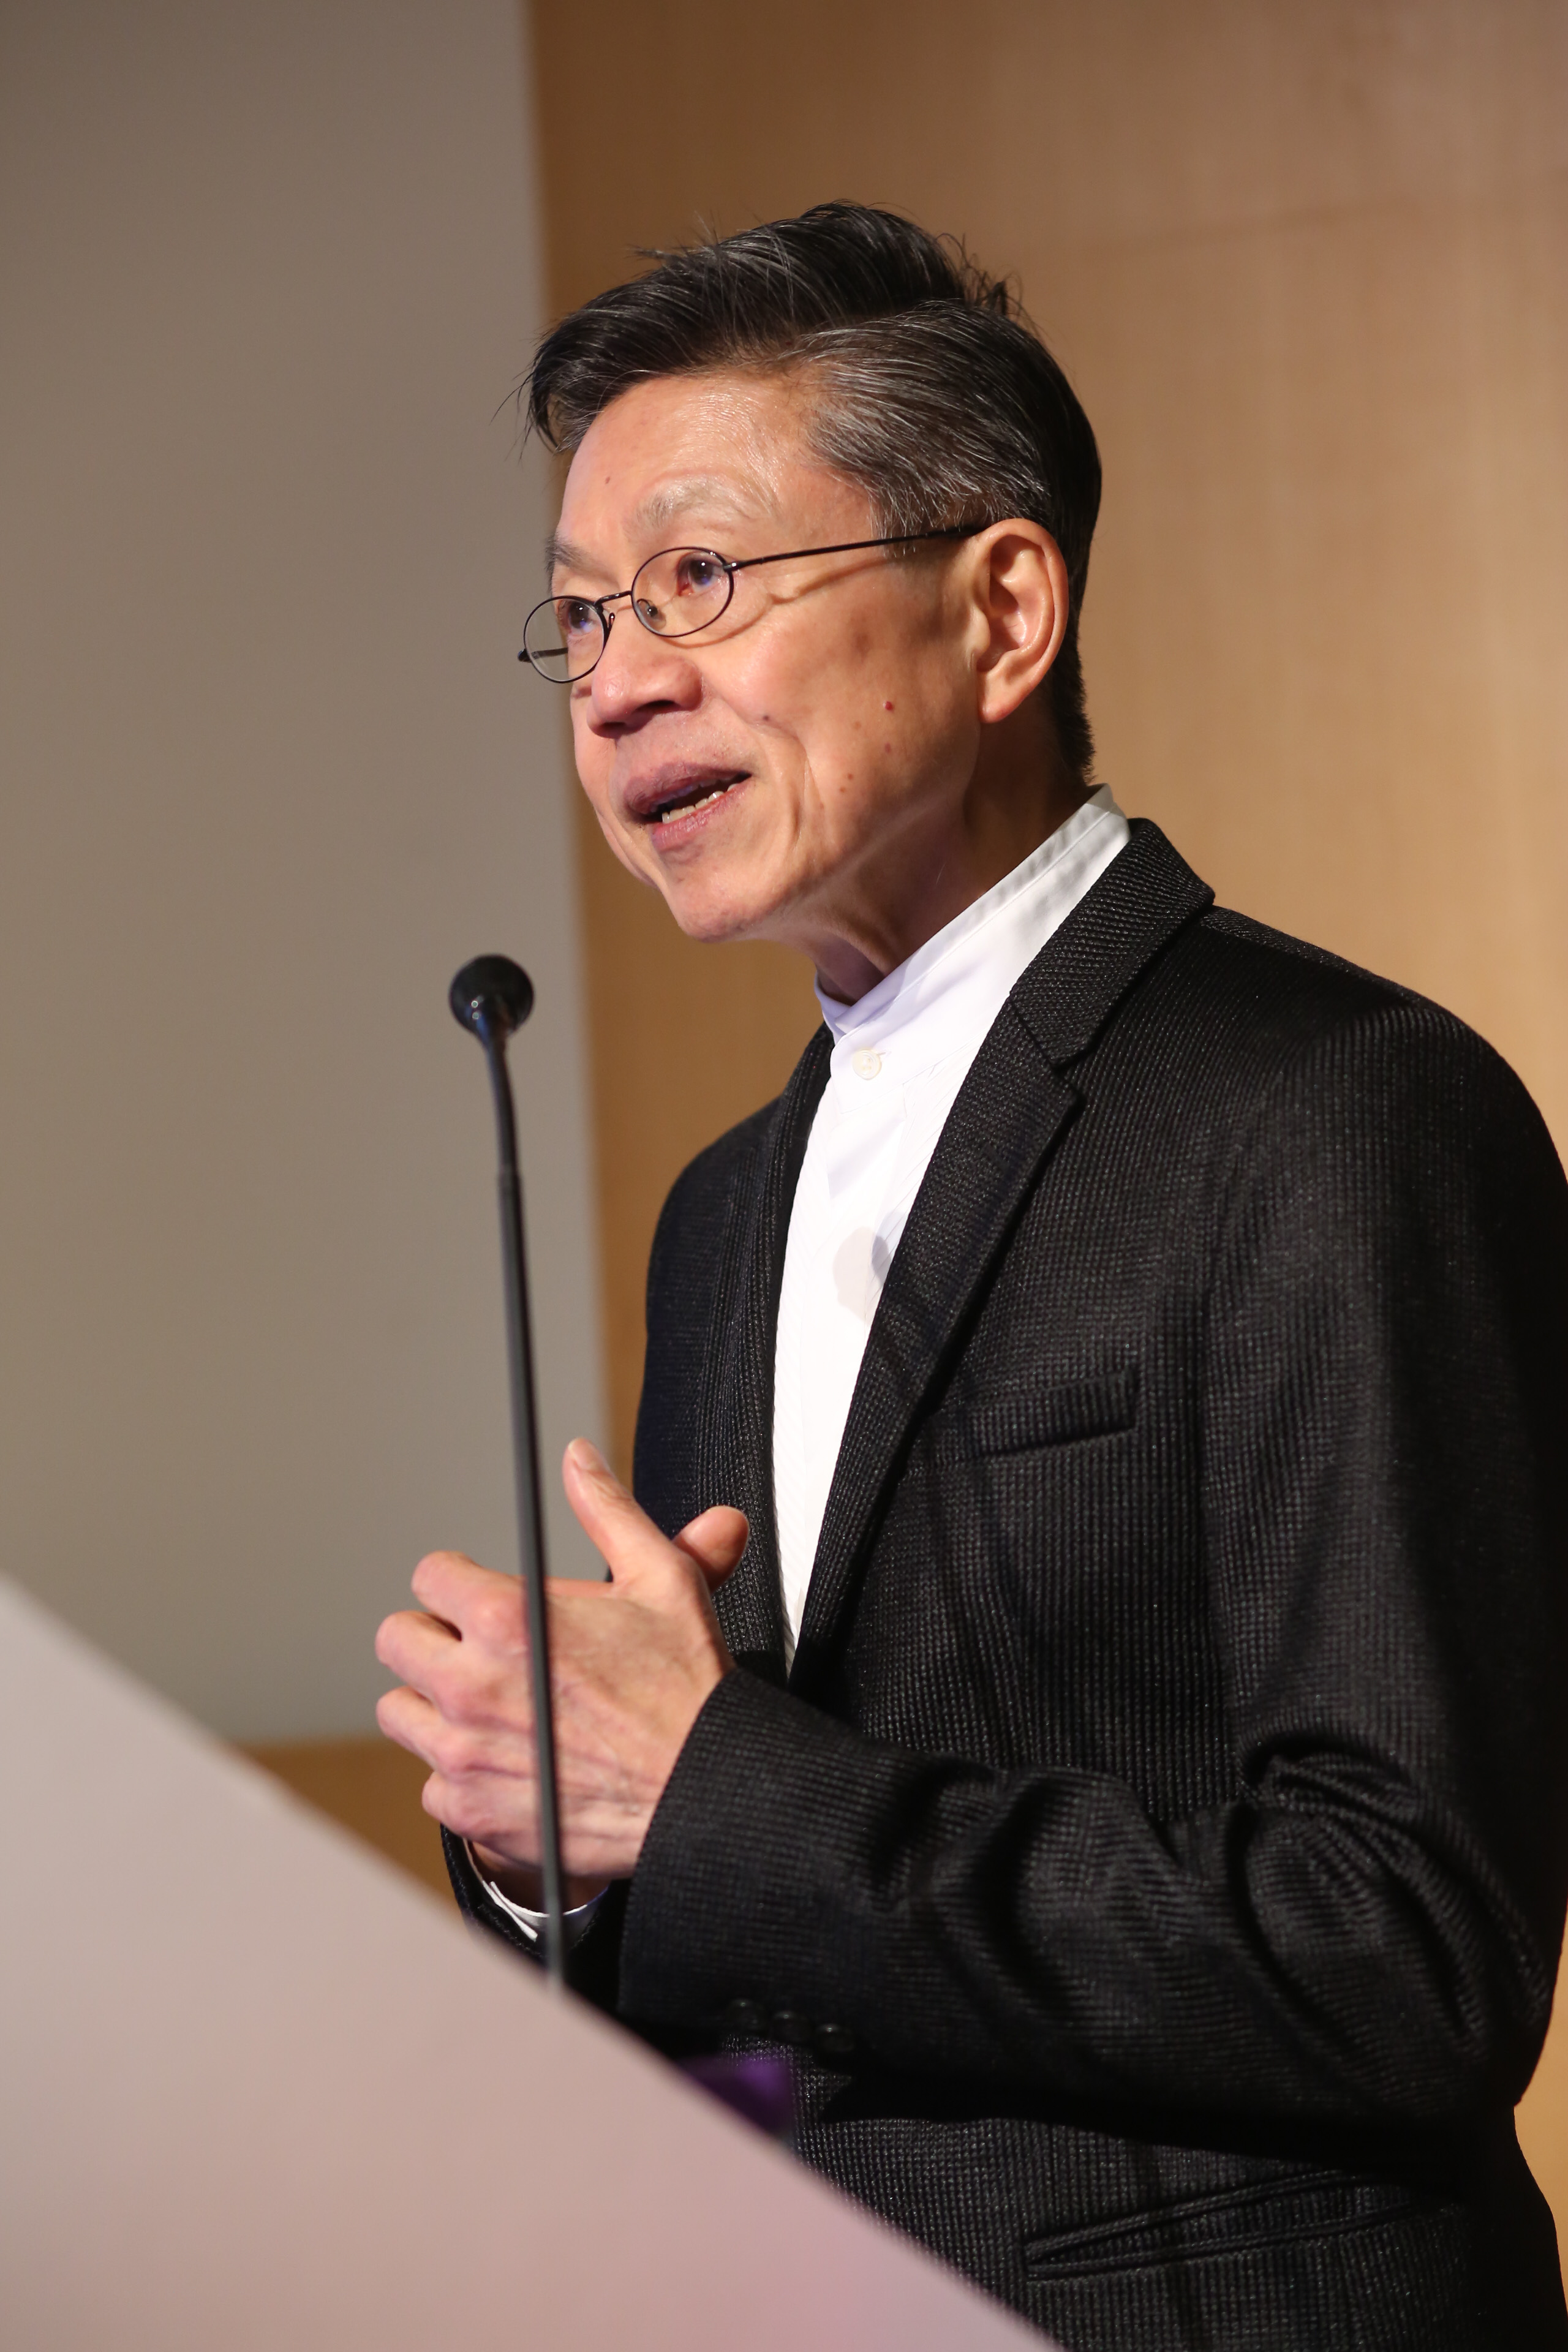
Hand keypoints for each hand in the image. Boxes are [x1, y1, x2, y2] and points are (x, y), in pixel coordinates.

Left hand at [375, 1440, 746, 1886]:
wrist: (708, 1791)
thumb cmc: (689, 1691)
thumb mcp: (661, 1578)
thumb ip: (606, 1510)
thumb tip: (578, 1459)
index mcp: (506, 1620)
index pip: (429, 1575)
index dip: (460, 1580)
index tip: (478, 1595)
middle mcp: (472, 1686)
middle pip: (397, 1639)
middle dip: (435, 1636)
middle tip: (478, 1648)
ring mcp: (465, 1754)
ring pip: (401, 1713)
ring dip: (436, 1705)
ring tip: (489, 1705)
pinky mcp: (471, 1813)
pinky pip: (430, 1784)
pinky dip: (461, 1774)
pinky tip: (508, 1760)